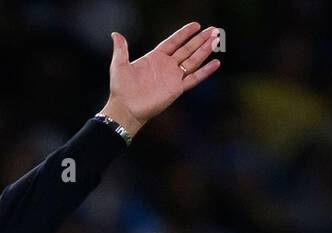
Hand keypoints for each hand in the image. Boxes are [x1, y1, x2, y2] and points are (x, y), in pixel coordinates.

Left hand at [101, 23, 221, 137]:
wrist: (125, 109)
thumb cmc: (120, 89)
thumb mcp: (119, 65)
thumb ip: (121, 49)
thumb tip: (115, 33)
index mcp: (154, 58)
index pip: (173, 42)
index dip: (184, 33)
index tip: (196, 25)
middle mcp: (166, 66)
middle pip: (187, 49)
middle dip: (200, 40)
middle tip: (214, 30)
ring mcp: (172, 77)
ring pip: (193, 61)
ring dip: (205, 50)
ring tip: (216, 40)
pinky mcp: (176, 89)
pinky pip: (194, 78)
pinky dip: (205, 71)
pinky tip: (216, 63)